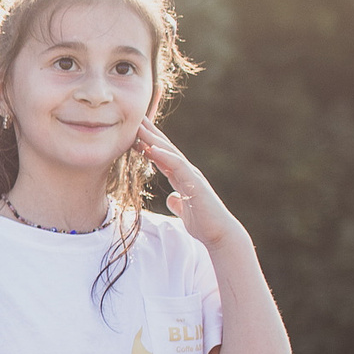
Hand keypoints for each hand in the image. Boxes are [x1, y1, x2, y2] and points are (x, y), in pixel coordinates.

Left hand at [135, 121, 242, 248]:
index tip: (134, 133)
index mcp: (183, 178)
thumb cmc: (203, 223)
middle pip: (166, 149)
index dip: (150, 144)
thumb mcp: (185, 211)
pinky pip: (178, 166)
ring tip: (140, 128)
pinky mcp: (195, 183)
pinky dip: (166, 156)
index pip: (164, 157)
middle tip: (136, 119)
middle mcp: (188, 173)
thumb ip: (178, 202)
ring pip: (171, 153)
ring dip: (155, 140)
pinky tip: (153, 148)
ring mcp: (192, 176)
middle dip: (151, 134)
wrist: (219, 234)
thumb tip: (172, 199)